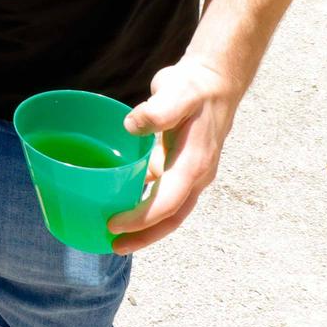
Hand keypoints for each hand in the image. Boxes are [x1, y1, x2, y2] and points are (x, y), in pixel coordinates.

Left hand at [106, 57, 240, 253]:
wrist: (213, 80)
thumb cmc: (193, 87)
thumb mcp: (177, 92)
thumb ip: (158, 110)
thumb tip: (132, 125)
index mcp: (194, 163)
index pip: (168, 201)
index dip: (143, 217)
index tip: (115, 223)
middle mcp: (195, 174)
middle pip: (172, 217)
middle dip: (145, 235)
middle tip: (113, 245)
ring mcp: (190, 172)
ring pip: (169, 209)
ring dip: (146, 225)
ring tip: (116, 235)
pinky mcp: (181, 166)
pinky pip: (165, 193)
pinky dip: (146, 203)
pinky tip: (124, 202)